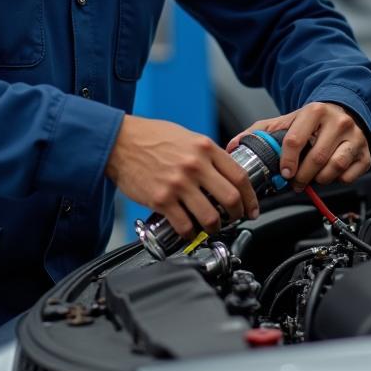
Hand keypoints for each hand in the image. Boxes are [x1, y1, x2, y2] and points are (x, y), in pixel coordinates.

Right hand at [106, 115, 259, 238]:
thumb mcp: (187, 137)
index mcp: (205, 148)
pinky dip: (191, 234)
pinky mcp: (161, 199)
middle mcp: (195, 165)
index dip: (250, 197)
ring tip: (212, 227)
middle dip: (238, 214)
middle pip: (230, 198)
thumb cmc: (151, 137)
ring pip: (210, 217)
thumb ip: (206, 154)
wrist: (119, 141)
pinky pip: (184, 225)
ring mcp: (178, 184)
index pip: (239, 176)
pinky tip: (190, 231)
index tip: (251, 207)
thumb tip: (223, 172)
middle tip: (235, 219)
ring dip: (215, 227)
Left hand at [226, 102, 370, 191]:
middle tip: (296, 181)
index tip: (284, 172)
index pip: (295, 140)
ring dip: (320, 179)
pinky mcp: (366, 152)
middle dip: (302, 176)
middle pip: (316, 158)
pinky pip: (350, 175)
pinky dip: (338, 180)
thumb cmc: (315, 121)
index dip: (287, 162)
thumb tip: (235, 145)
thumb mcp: (289, 121)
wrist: (346, 112)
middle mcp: (338, 122)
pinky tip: (330, 174)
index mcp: (315, 111)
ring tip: (313, 177)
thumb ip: (261, 132)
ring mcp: (355, 137)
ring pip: (334, 168)